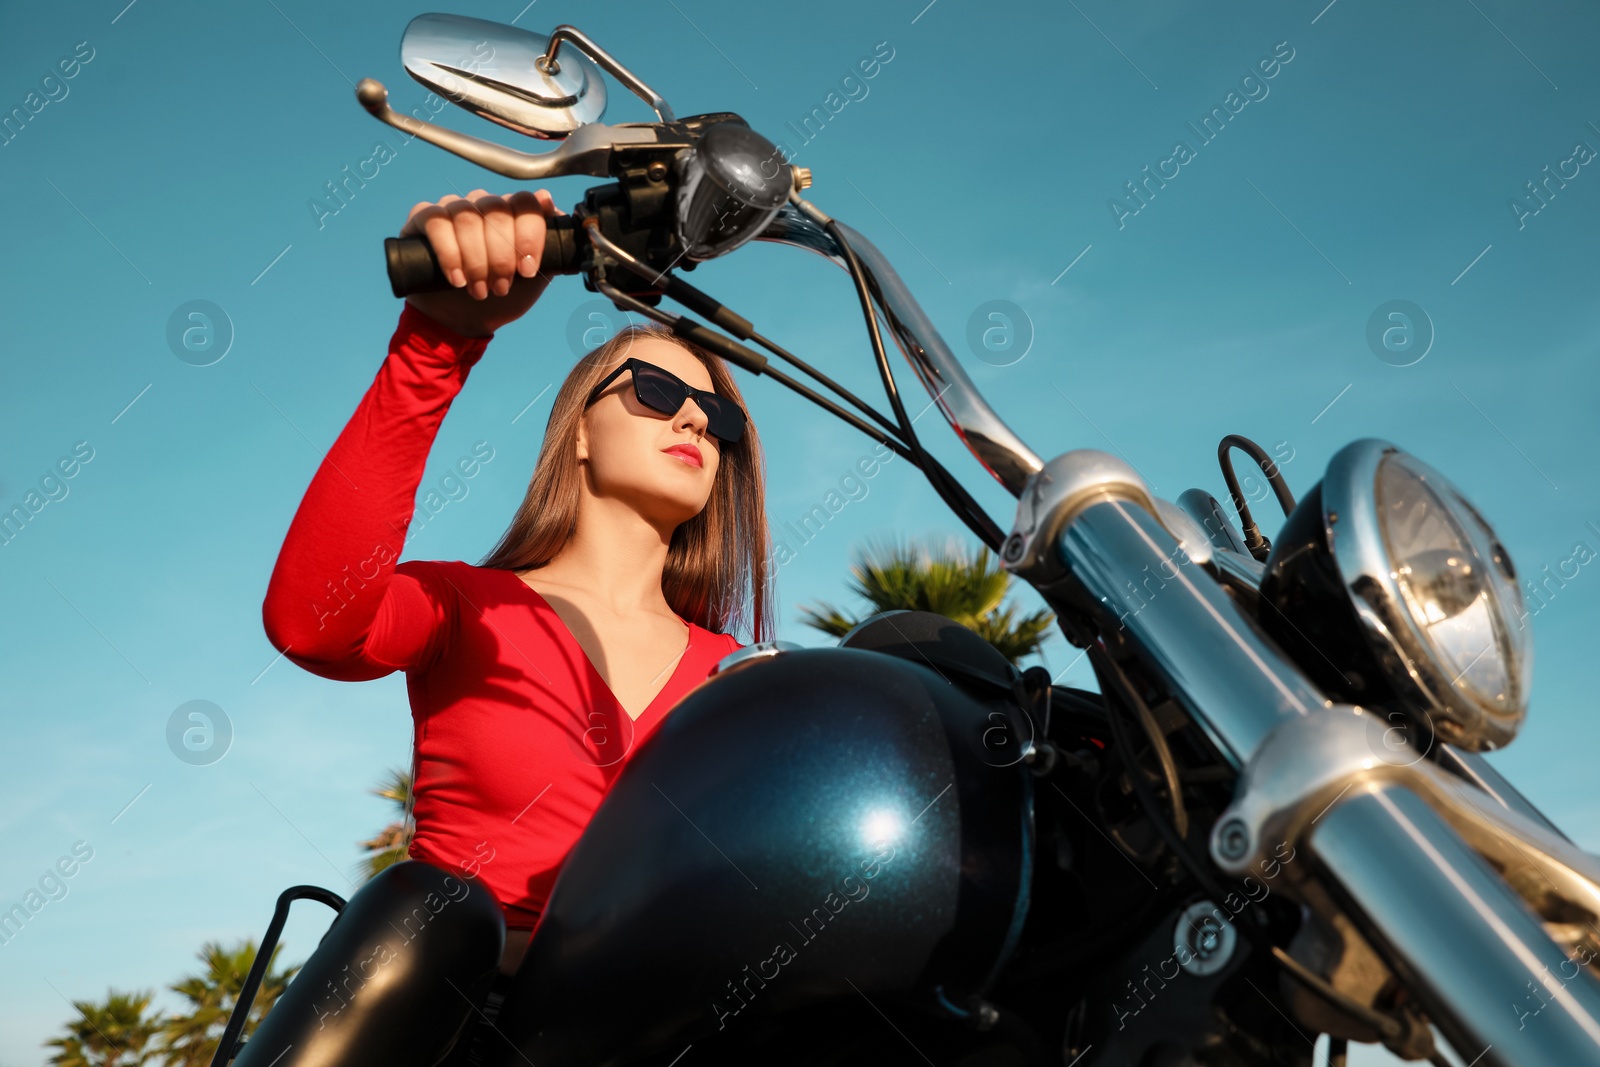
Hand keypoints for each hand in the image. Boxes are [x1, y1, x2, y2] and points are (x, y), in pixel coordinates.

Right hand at [400, 188, 563, 337]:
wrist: (462, 321)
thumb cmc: (499, 297)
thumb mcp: (534, 279)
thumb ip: (550, 249)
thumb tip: (556, 211)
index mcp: (512, 213)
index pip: (526, 202)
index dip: (529, 235)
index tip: (527, 270)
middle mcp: (483, 204)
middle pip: (497, 210)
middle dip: (501, 256)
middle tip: (500, 286)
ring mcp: (453, 208)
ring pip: (467, 217)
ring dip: (476, 260)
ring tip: (479, 290)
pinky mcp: (423, 218)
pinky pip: (437, 221)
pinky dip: (450, 253)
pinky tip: (457, 279)